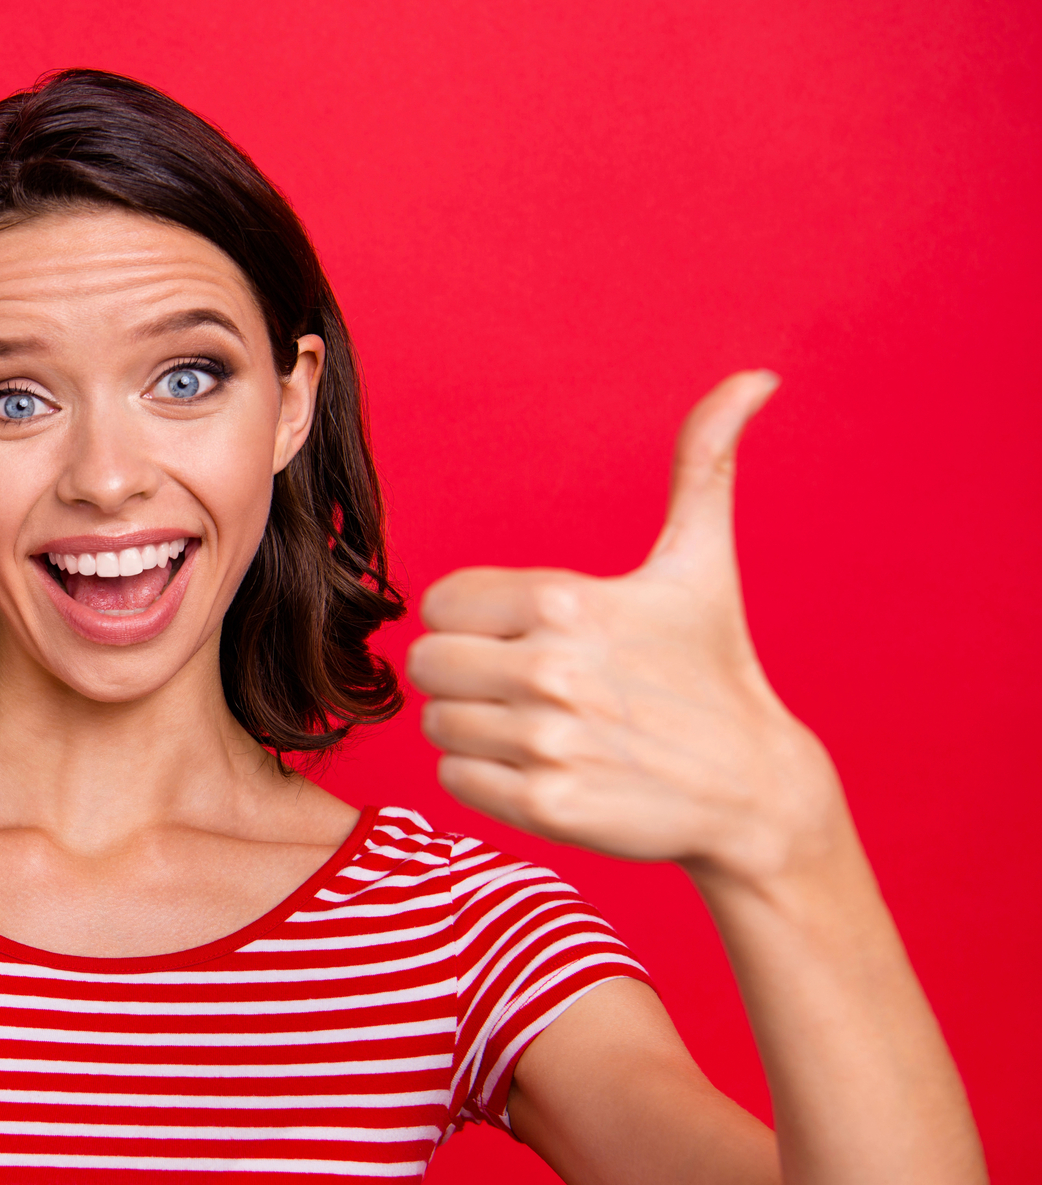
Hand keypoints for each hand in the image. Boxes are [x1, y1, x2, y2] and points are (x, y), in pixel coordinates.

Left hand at [406, 371, 841, 878]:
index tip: (526, 636)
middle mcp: (551, 670)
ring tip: (541, 727)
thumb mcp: (702, 563)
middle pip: (428, 664)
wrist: (756, 791)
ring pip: (438, 723)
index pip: (443, 604)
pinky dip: (485, 777)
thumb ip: (703, 463)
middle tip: (528, 685)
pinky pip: (454, 778)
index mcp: (567, 600)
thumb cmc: (714, 669)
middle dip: (467, 673)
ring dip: (476, 727)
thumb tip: (754, 378)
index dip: (476, 621)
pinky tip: (544, 768)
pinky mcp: (545, 806)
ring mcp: (548, 741)